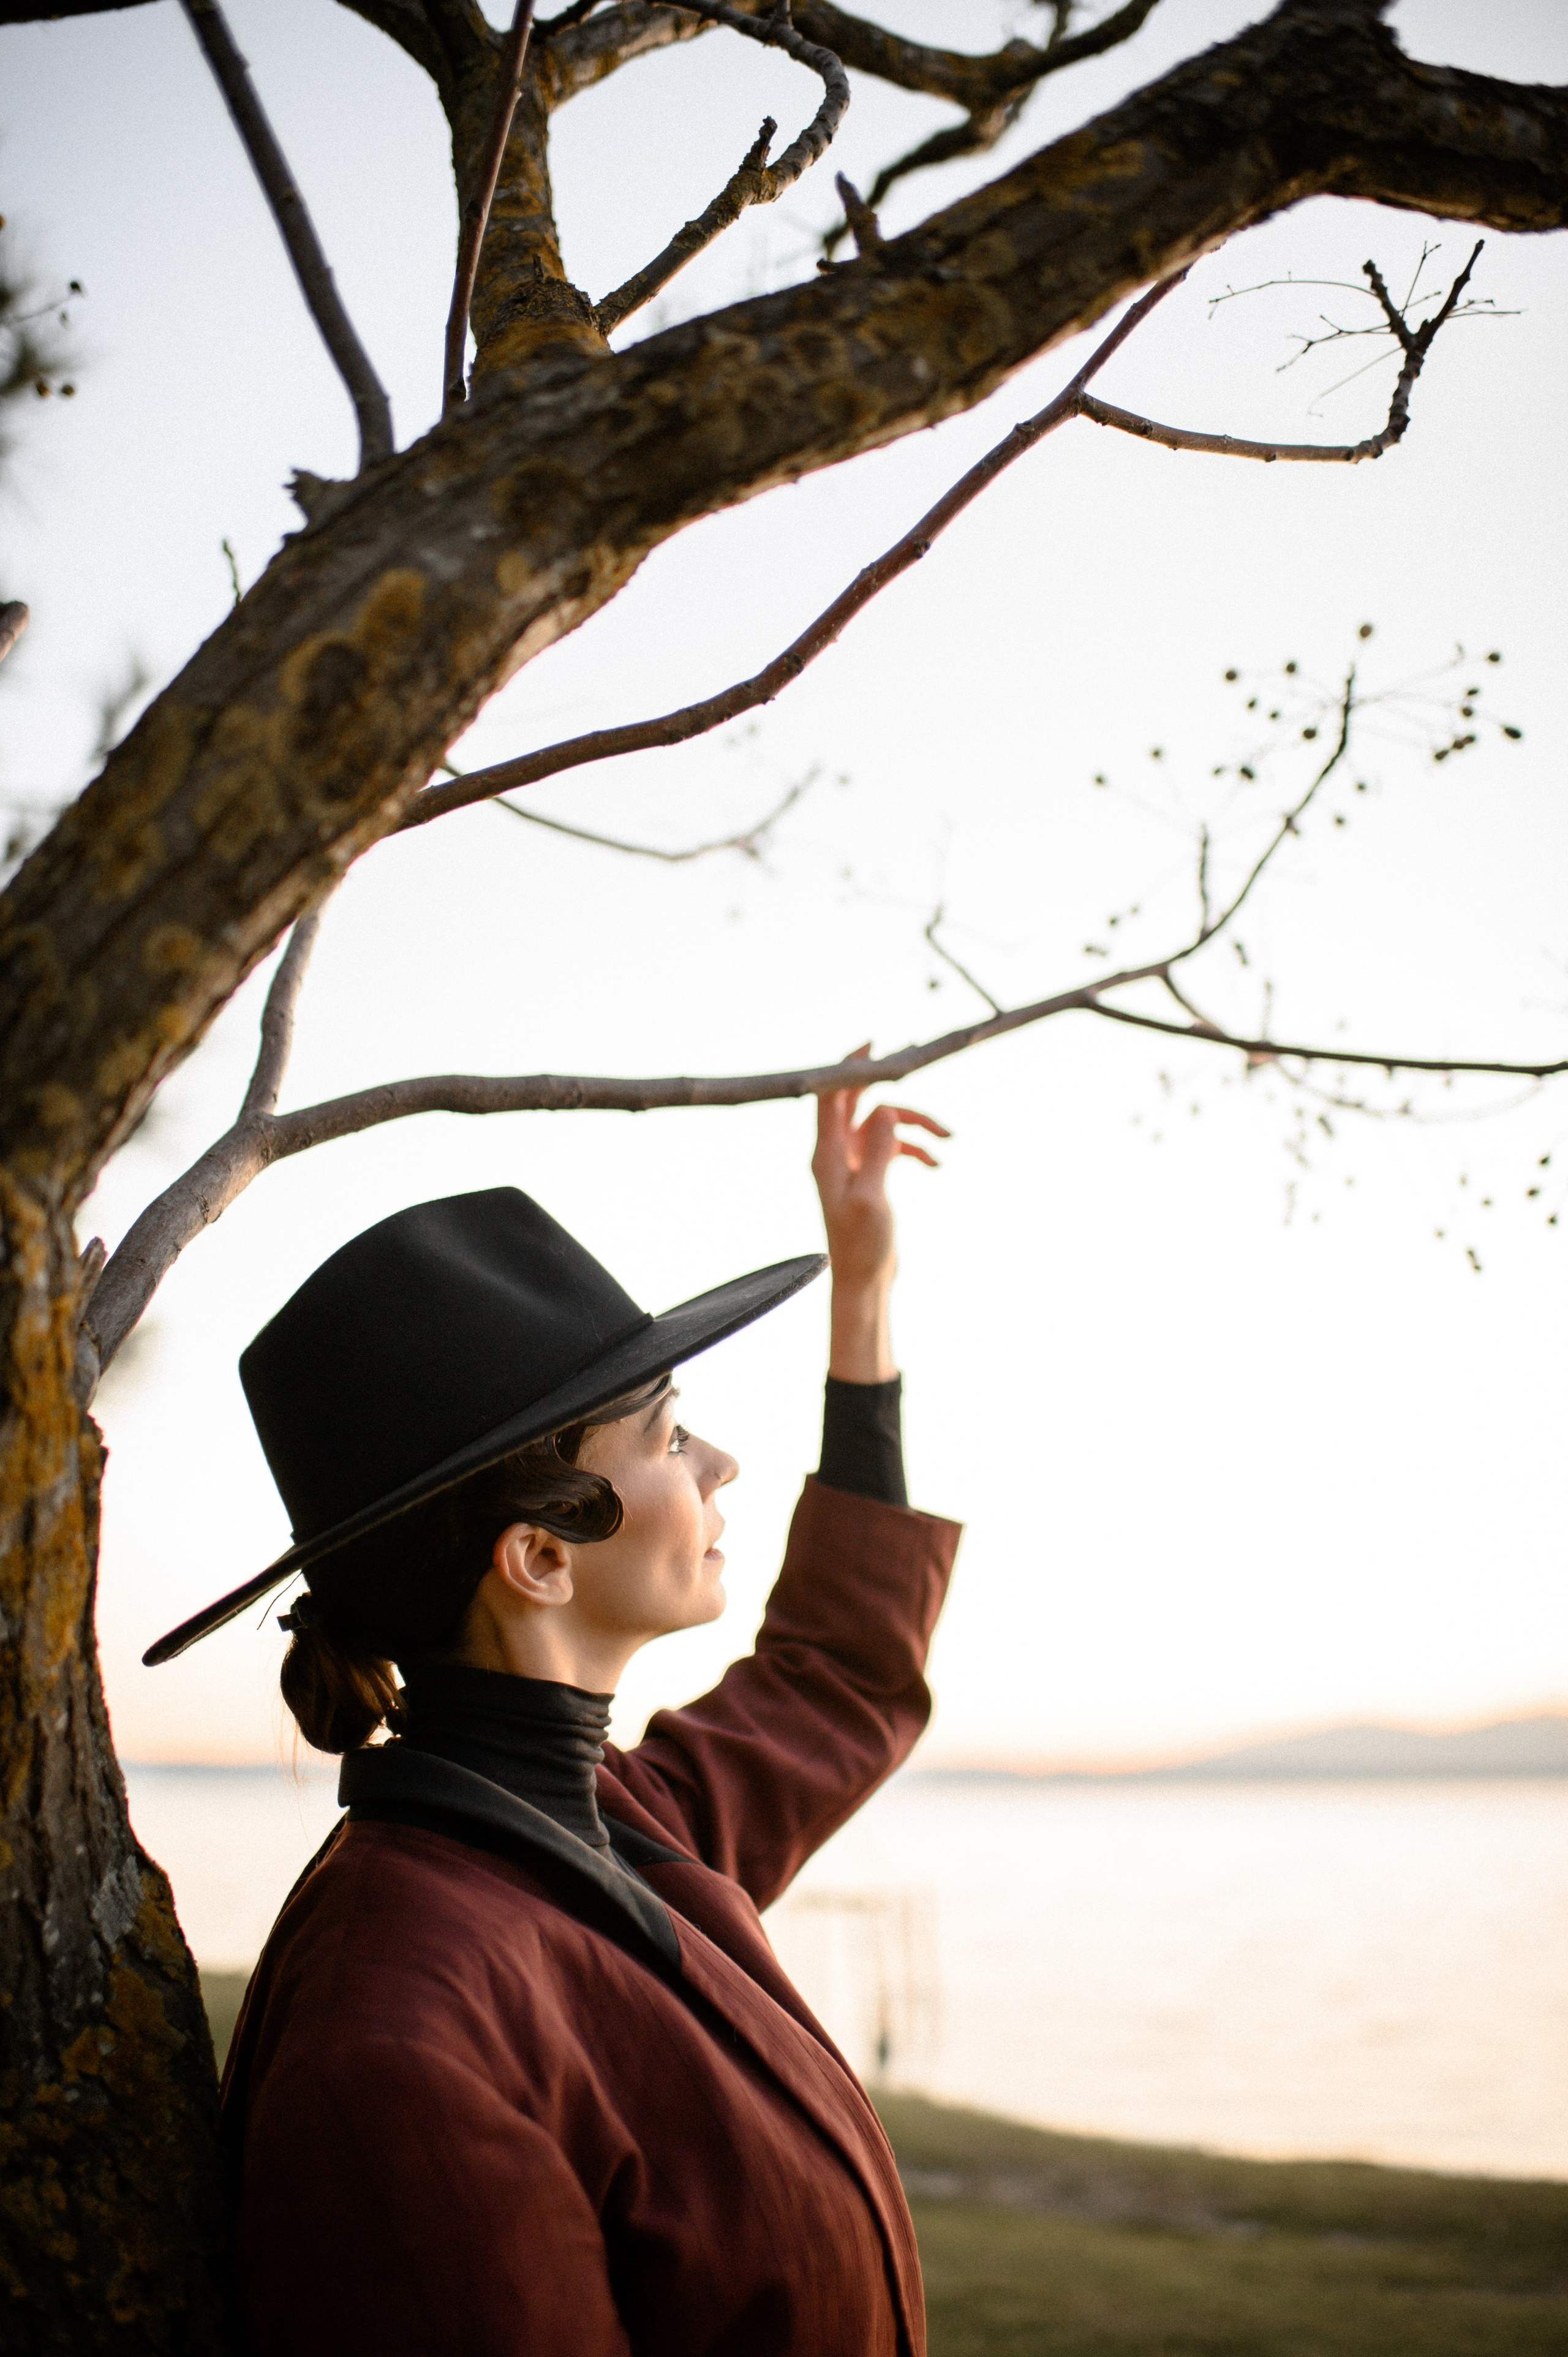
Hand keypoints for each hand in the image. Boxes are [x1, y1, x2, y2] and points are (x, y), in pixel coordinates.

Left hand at [812, 1047, 948, 1381]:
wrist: (863, 1279)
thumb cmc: (861, 1245)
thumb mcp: (870, 1198)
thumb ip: (876, 1152)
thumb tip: (885, 1109)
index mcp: (827, 1154)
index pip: (830, 1097)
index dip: (847, 1068)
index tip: (872, 1046)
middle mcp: (836, 1153)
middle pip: (858, 1102)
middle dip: (888, 1084)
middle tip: (911, 1061)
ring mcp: (853, 1163)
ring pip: (885, 1124)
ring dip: (917, 1124)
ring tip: (949, 1137)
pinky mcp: (870, 1175)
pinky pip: (894, 1146)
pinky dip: (916, 1148)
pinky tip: (938, 1163)